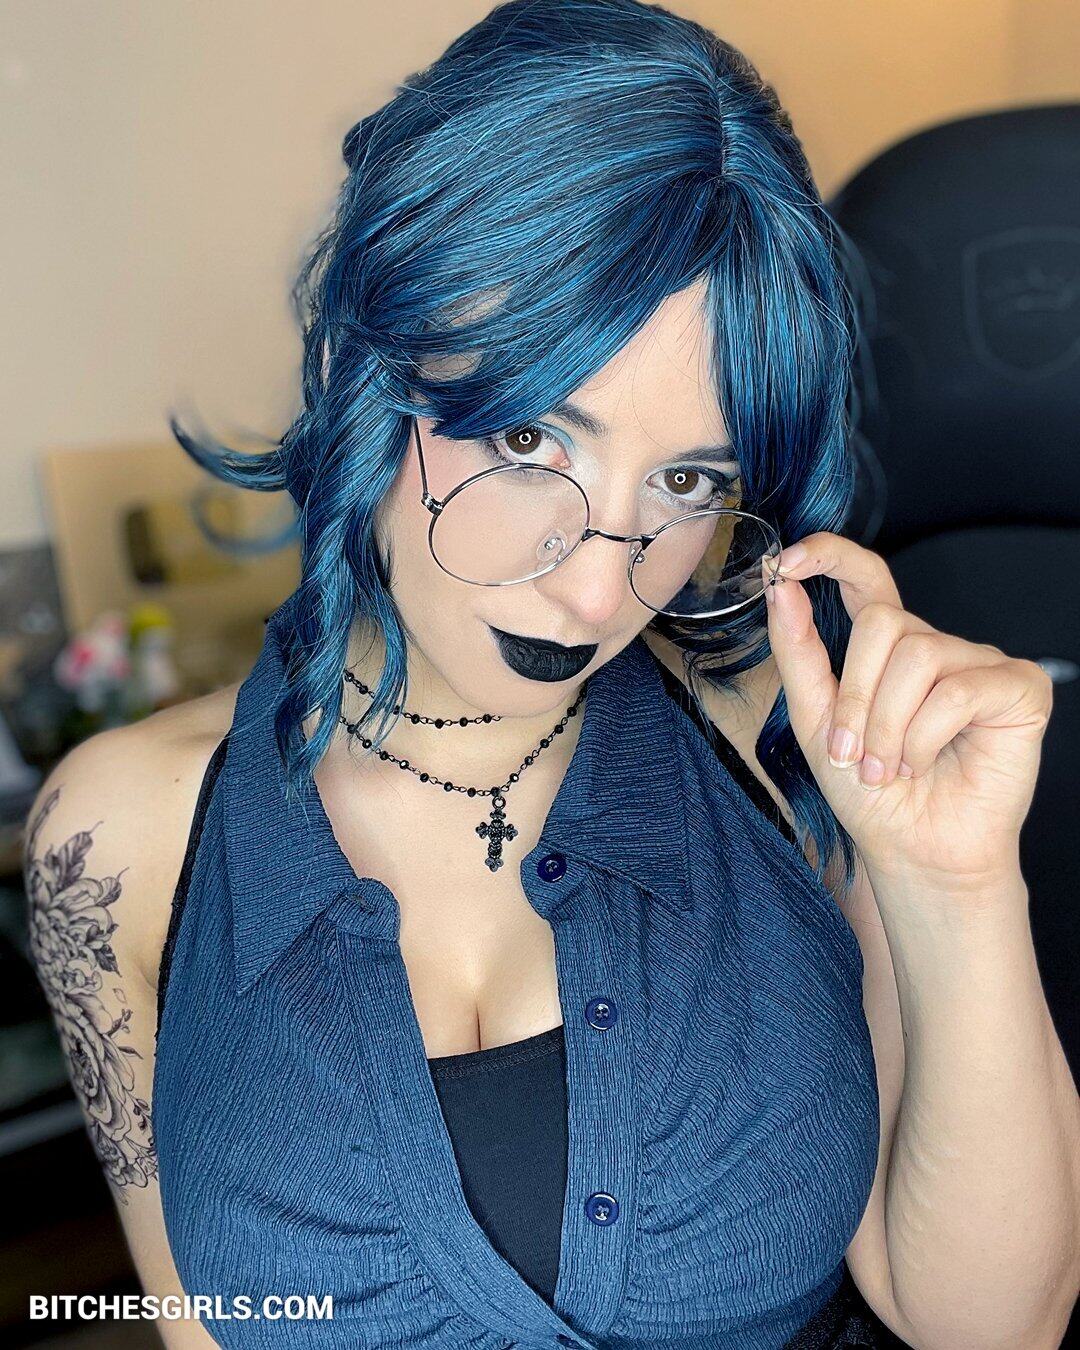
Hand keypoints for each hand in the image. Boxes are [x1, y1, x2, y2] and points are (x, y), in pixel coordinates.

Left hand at [761, 533, 1053, 893]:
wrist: (915, 849)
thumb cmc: (869, 792)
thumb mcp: (815, 719)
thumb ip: (798, 651)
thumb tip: (780, 586)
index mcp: (885, 646)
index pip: (865, 576)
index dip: (829, 556)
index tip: (786, 563)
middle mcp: (933, 644)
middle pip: (883, 622)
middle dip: (856, 695)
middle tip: (851, 753)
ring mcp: (979, 661)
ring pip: (917, 656)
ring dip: (887, 726)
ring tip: (887, 769)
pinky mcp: (1019, 687)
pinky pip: (958, 690)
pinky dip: (925, 737)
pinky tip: (924, 763)